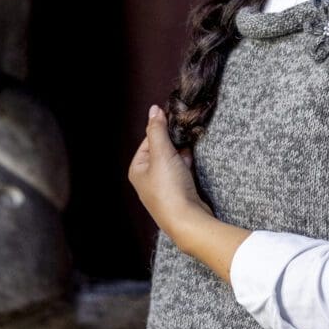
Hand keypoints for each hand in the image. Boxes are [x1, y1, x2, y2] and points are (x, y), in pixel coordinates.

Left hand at [128, 104, 209, 242]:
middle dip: (174, 144)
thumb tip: (154, 109)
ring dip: (181, 154)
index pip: (148, 140)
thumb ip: (157, 130)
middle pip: (161, 150)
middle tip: (184, 138)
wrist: (187, 219)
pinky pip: (181, 173)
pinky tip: (192, 164)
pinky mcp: (177, 193)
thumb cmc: (170, 189)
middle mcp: (146, 179)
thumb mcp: (161, 154)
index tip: (175, 124)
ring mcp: (162, 187)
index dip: (162, 131)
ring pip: (172, 162)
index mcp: (137, 169)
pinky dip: (186, 166)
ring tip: (188, 152)